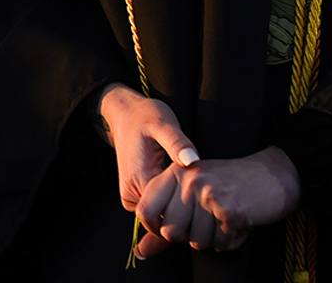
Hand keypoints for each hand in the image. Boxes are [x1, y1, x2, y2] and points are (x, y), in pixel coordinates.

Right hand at [95, 83, 200, 214]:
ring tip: (192, 184)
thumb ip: (177, 144)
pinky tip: (182, 185)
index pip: (172, 210)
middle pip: (167, 217)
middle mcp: (131, 195)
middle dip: (187, 208)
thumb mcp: (163, 125)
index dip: (193, 204)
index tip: (207, 192)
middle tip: (203, 187)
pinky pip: (157, 208)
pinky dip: (171, 200)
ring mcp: (131, 198)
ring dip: (179, 205)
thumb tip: (193, 161)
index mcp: (140, 180)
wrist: (125, 114)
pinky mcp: (133, 196)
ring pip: (162, 215)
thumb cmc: (146, 117)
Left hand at [132, 147, 300, 259]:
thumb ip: (163, 225)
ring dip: (213, 239)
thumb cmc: (228, 186)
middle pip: (171, 231)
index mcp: (174, 172)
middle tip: (208, 221)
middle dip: (190, 235)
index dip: (156, 228)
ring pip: (196, 240)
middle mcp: (188, 179)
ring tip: (224, 220)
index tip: (173, 228)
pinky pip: (219, 242)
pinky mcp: (229, 208)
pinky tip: (237, 223)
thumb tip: (139, 252)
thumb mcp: (191, 196)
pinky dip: (229, 240)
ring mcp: (208, 192)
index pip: (144, 210)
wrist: (272, 175)